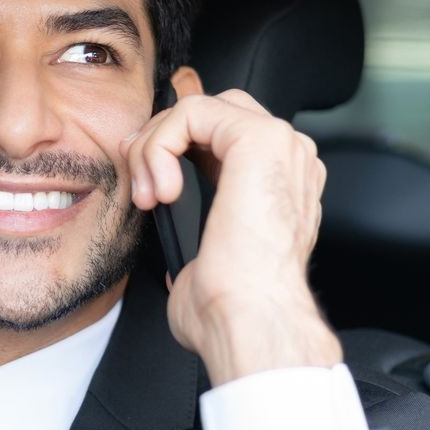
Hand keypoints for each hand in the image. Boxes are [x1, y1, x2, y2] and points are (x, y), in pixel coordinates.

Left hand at [120, 87, 341, 384]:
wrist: (250, 321)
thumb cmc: (232, 306)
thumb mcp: (203, 261)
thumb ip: (193, 236)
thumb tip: (171, 243)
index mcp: (279, 184)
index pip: (221, 134)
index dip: (172, 147)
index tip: (145, 184)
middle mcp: (287, 159)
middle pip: (211, 111)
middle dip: (161, 138)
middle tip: (141, 184)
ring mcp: (280, 145)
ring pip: (197, 108)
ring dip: (155, 147)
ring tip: (149, 196)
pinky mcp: (259, 139)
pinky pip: (192, 112)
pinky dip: (160, 145)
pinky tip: (161, 190)